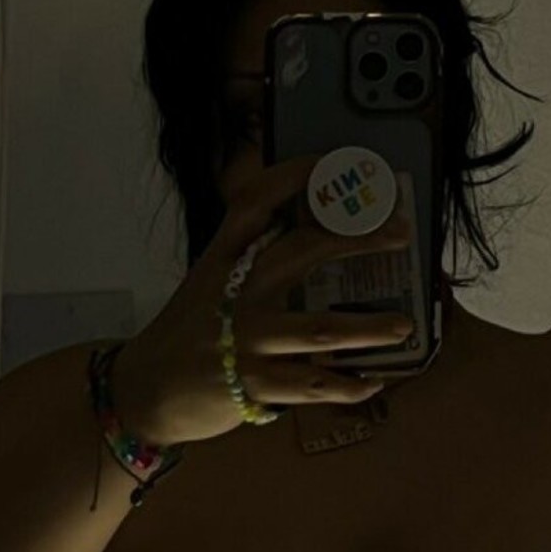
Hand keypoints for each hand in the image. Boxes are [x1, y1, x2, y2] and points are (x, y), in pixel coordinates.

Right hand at [111, 153, 415, 446]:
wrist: (145, 391)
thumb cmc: (189, 330)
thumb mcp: (210, 280)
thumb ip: (253, 255)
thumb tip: (320, 228)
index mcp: (222, 259)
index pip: (255, 202)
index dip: (295, 177)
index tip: (334, 161)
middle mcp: (236, 293)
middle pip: (303, 252)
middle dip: (359, 239)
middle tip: (401, 233)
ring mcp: (246, 341)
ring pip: (321, 330)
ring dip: (369, 327)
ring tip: (405, 325)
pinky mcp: (255, 387)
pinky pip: (315, 387)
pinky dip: (349, 387)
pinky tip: (373, 381)